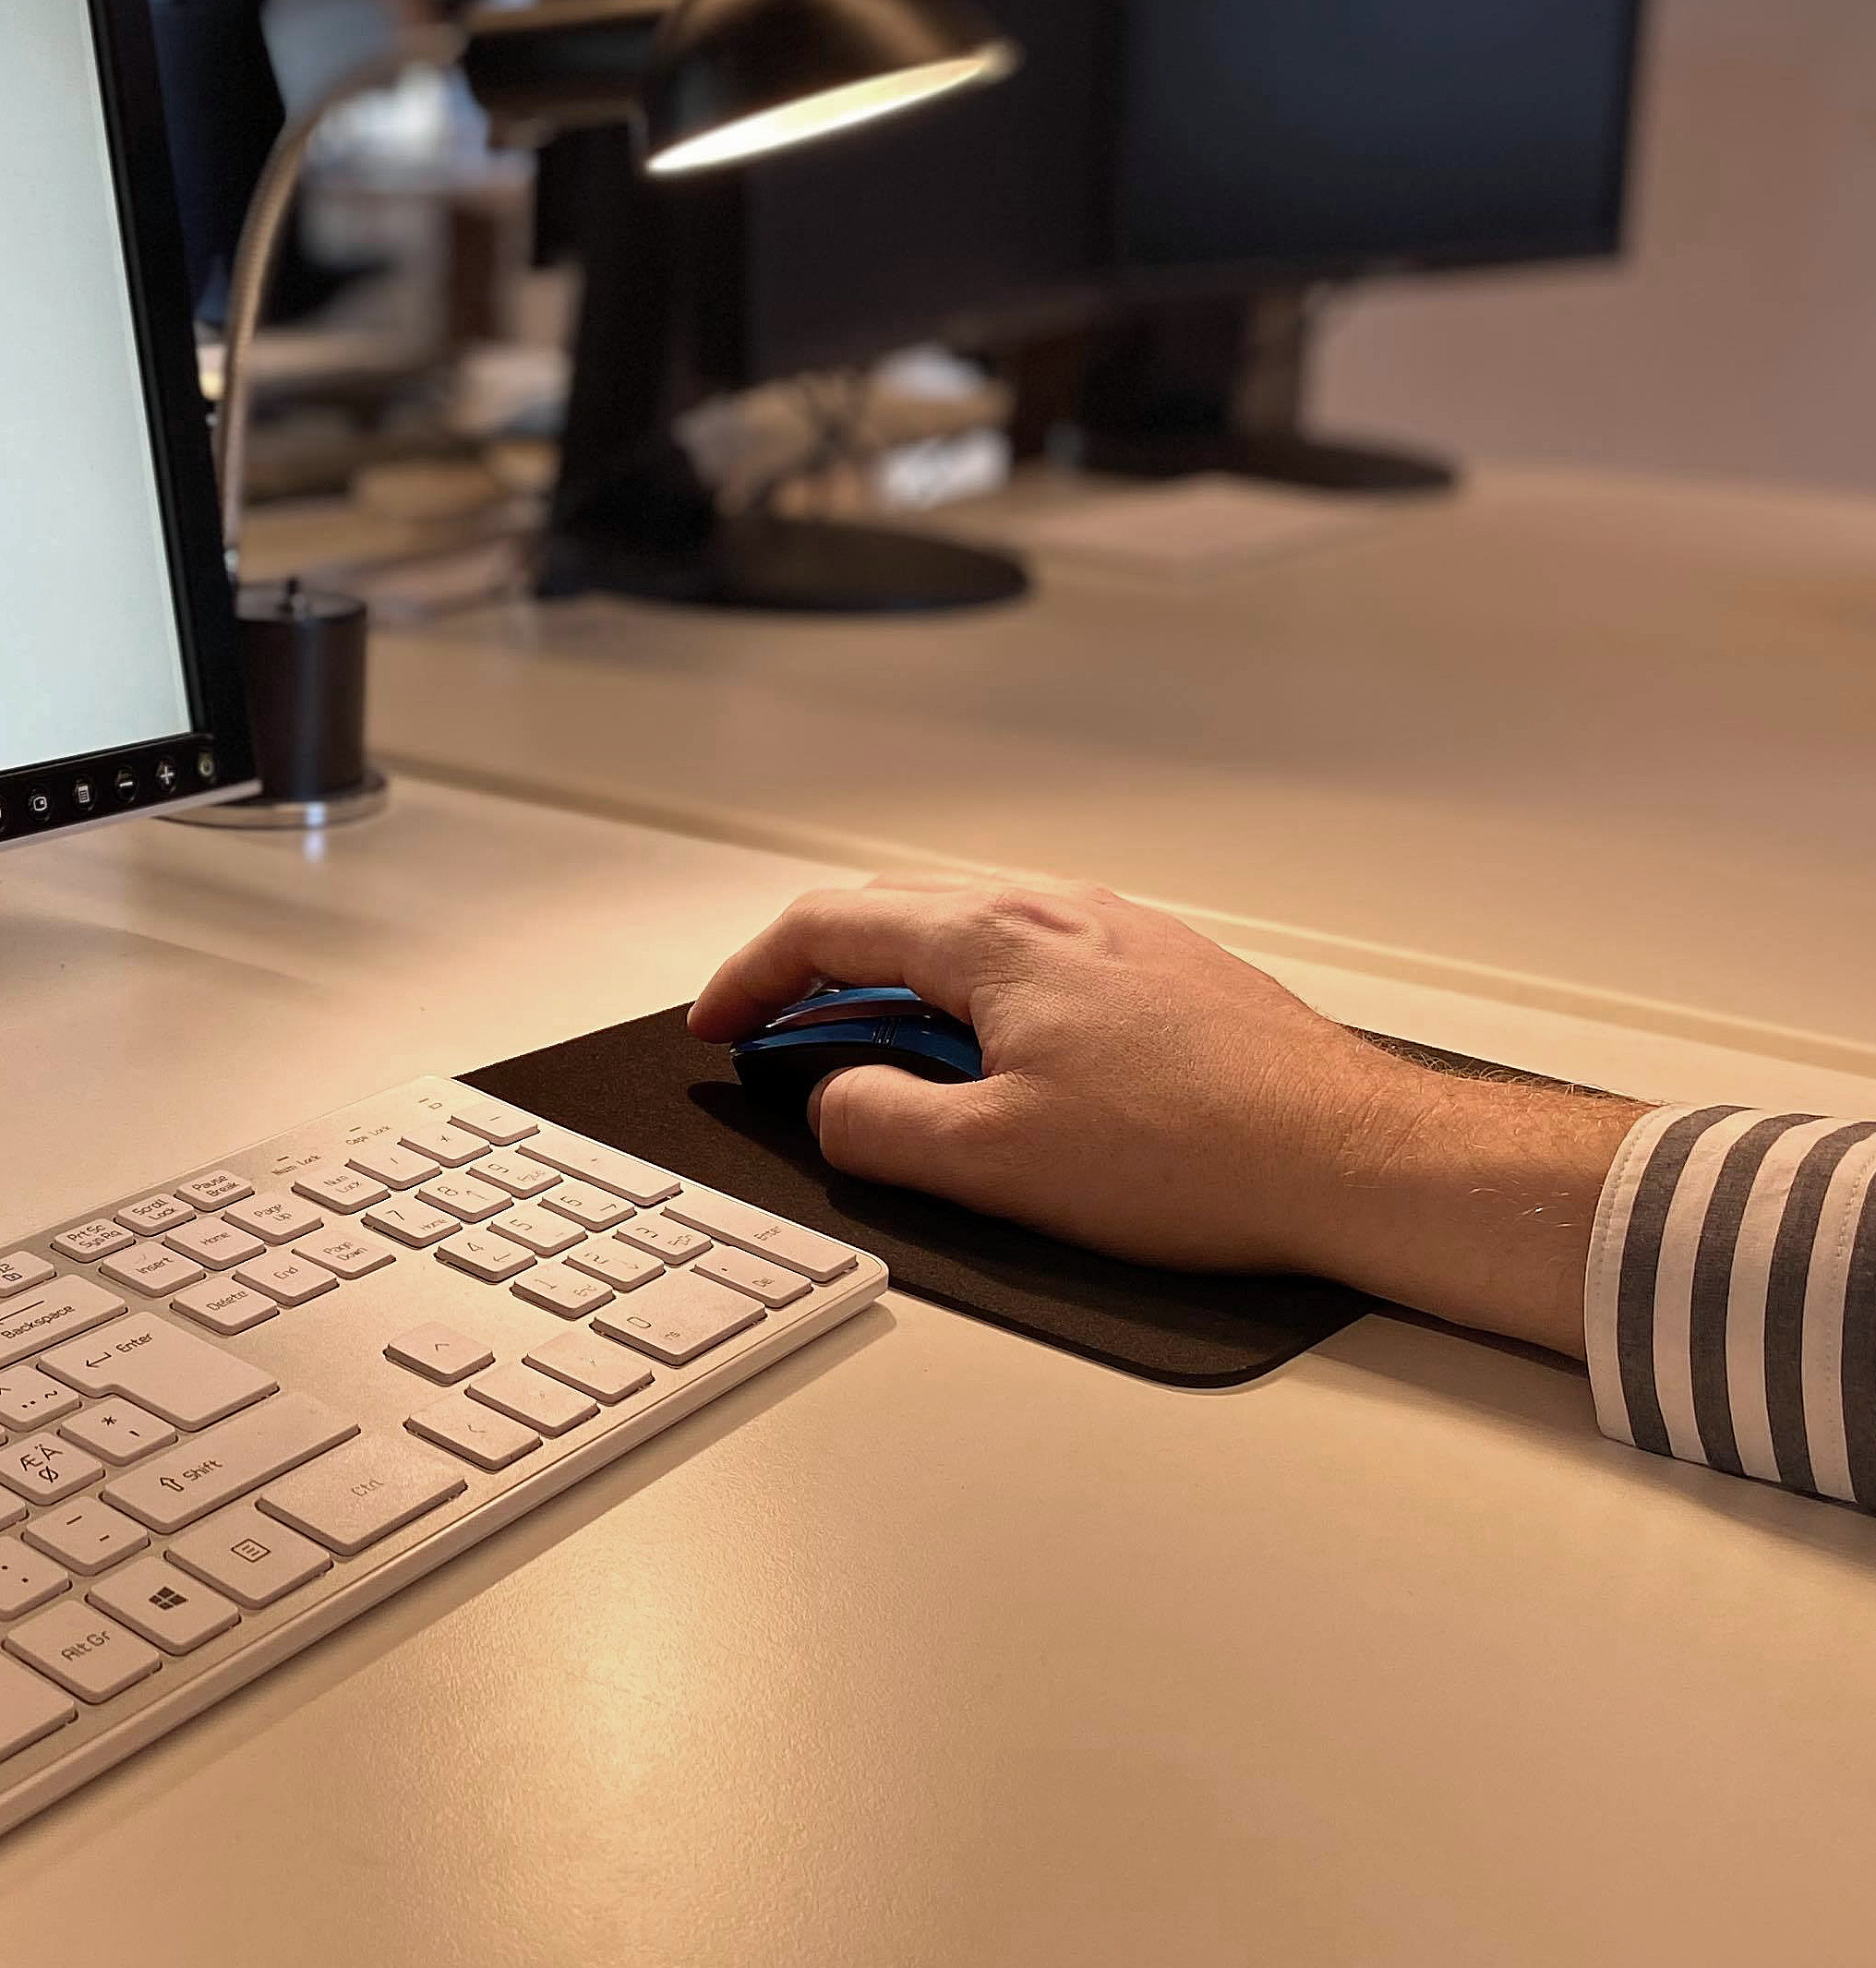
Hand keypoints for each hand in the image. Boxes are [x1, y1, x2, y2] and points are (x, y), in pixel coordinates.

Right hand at [690, 875, 1643, 1355]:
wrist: (1355, 1157)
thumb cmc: (1199, 1154)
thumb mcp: (994, 1162)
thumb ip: (878, 1124)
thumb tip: (834, 1102)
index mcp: (993, 940)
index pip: (826, 928)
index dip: (750, 978)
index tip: (719, 1026)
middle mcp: (1052, 911)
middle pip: (889, 914)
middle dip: (813, 976)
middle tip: (776, 1042)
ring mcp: (1115, 932)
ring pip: (963, 933)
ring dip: (896, 986)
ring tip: (879, 1060)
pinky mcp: (1165, 968)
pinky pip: (1030, 959)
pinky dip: (971, 997)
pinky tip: (994, 1065)